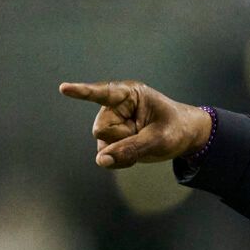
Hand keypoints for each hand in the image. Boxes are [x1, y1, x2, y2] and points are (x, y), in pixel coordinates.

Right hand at [58, 80, 209, 168]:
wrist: (185, 137)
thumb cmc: (175, 129)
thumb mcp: (158, 140)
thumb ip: (130, 149)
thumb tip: (100, 160)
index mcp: (129, 95)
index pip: (102, 93)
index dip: (82, 92)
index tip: (64, 89)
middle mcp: (115, 106)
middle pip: (101, 128)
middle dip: (121, 139)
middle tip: (144, 135)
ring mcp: (112, 123)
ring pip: (101, 143)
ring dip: (121, 151)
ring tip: (142, 143)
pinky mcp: (112, 139)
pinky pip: (105, 155)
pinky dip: (119, 159)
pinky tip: (134, 154)